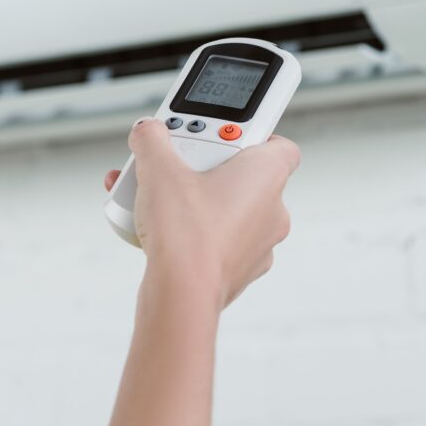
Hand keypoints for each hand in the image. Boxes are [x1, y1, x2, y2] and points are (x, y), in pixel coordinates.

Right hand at [104, 118, 299, 309]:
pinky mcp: (237, 270)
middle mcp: (273, 210)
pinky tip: (157, 229)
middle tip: (176, 162)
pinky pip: (216, 240)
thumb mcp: (159, 168)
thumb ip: (152, 140)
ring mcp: (258, 245)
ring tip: (154, 196)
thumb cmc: (187, 233)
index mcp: (268, 176)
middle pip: (240, 175)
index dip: (250, 136)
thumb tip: (148, 132)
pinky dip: (191, 232)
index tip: (220, 132)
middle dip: (204, 166)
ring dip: (193, 199)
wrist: (180, 294)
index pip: (278, 144)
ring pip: (226, 210)